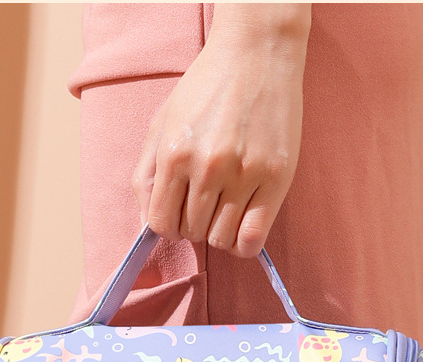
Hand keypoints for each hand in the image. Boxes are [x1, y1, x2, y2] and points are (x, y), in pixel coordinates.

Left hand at [132, 4, 310, 258]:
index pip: (161, 223)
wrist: (257, 54)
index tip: (179, 214)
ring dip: (219, 232)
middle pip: (191, 232)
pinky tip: (242, 226)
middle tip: (206, 203)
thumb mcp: (163, 124)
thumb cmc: (207, 88)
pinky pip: (253, 238)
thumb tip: (147, 228)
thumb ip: (147, 176)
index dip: (168, 225)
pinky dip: (243, 244)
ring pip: (221, 239)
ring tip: (225, 208)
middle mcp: (207, 167)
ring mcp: (244, 174)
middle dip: (194, 225)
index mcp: (174, 154)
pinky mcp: (275, 178)